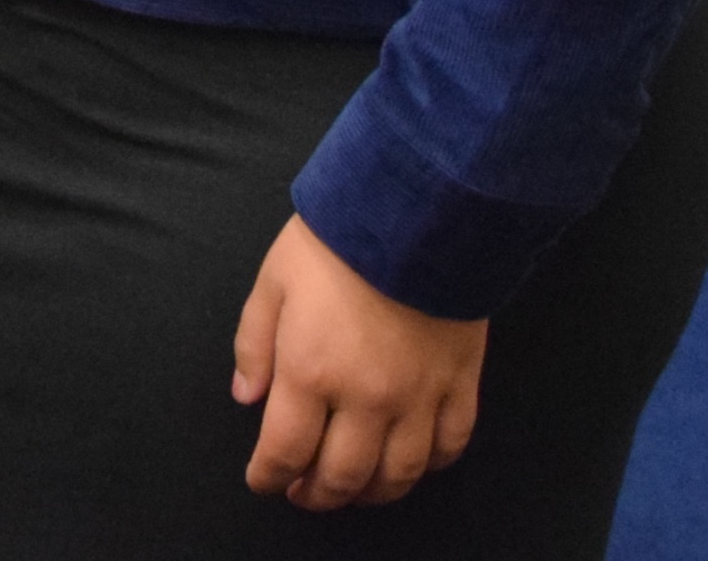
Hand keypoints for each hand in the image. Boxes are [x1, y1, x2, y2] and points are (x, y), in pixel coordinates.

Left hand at [234, 213, 486, 507]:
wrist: (414, 213)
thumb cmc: (335, 243)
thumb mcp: (273, 283)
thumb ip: (255, 346)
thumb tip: (247, 398)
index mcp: (311, 372)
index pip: (285, 451)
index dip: (270, 476)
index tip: (264, 481)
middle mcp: (366, 398)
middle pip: (342, 475)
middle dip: (317, 494)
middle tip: (304, 494)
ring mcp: (419, 397)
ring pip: (398, 474)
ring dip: (371, 493)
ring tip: (353, 491)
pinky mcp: (460, 385)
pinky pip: (450, 446)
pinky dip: (430, 466)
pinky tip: (412, 464)